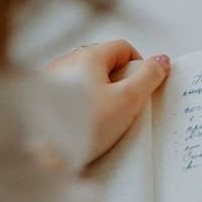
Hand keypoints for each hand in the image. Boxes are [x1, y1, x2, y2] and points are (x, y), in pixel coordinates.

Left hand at [46, 40, 170, 162]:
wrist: (39, 154)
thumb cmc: (84, 125)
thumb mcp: (128, 100)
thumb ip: (149, 77)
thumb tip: (162, 60)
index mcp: (88, 55)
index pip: (124, 47)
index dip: (139, 65)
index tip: (143, 87)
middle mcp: (67, 60)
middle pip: (104, 61)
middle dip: (119, 81)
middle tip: (124, 106)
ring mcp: (50, 78)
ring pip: (86, 78)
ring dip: (100, 92)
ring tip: (103, 119)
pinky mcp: (39, 98)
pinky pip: (69, 93)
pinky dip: (81, 103)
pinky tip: (82, 124)